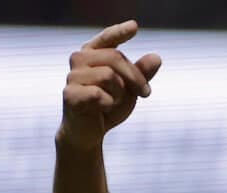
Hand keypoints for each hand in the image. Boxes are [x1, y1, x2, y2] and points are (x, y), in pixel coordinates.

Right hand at [58, 20, 161, 149]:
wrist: (89, 132)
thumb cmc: (108, 106)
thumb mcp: (130, 89)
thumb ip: (141, 73)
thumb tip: (156, 58)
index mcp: (93, 54)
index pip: (107, 38)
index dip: (119, 32)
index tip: (134, 26)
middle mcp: (79, 60)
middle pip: (115, 57)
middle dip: (136, 77)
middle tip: (146, 93)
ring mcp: (72, 76)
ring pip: (108, 75)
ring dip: (121, 93)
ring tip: (115, 103)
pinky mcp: (70, 94)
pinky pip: (99, 94)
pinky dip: (110, 104)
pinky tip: (104, 110)